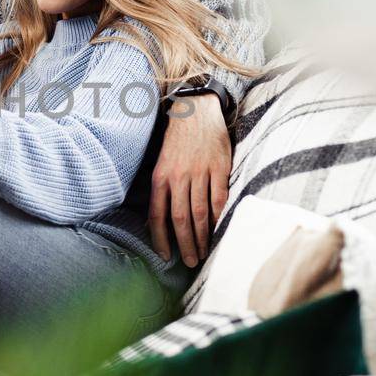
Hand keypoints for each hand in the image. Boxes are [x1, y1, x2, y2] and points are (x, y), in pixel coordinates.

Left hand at [148, 94, 231, 267]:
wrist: (196, 112)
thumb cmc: (176, 142)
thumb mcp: (161, 164)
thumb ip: (160, 191)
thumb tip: (156, 222)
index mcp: (160, 177)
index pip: (157, 216)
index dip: (161, 239)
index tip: (166, 256)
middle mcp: (178, 177)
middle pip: (180, 219)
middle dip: (185, 244)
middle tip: (190, 262)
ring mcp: (200, 173)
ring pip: (200, 213)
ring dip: (202, 237)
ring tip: (204, 252)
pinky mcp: (219, 169)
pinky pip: (219, 199)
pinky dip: (219, 218)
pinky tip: (218, 231)